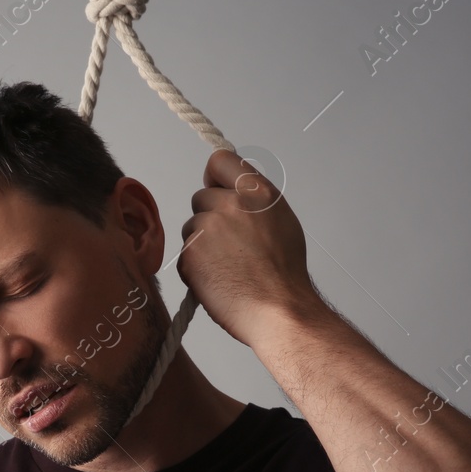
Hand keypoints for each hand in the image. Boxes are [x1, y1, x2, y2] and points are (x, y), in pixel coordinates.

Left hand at [177, 149, 318, 346]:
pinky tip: (219, 279)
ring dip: (202, 244)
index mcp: (257, 192)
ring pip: (192, 227)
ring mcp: (208, 228)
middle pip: (201, 198)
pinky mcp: (191, 254)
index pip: (220, 160)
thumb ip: (254, 201)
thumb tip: (234, 192)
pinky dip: (196, 267)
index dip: (215, 177)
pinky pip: (186, 254)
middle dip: (210, 217)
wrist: (279, 311)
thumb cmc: (284, 275)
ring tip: (230, 266)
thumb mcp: (281, 220)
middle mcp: (230, 204)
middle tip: (231, 244)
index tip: (216, 189)